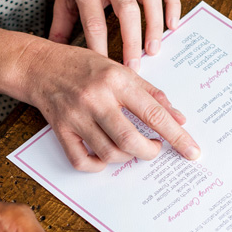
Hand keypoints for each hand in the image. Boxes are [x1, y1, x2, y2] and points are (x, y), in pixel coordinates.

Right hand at [19, 40, 199, 171]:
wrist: (38, 65)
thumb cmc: (83, 66)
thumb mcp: (120, 70)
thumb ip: (150, 94)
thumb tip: (178, 118)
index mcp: (116, 80)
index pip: (154, 113)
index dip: (176, 136)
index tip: (192, 151)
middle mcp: (96, 98)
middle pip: (130, 139)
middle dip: (149, 152)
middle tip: (154, 149)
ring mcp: (76, 116)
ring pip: (108, 153)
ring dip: (126, 157)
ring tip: (130, 147)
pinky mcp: (60, 130)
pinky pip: (82, 161)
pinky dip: (98, 166)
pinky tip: (105, 156)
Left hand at [48, 0, 179, 68]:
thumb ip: (60, 26)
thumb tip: (57, 54)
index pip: (94, 24)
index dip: (101, 49)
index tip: (106, 70)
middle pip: (126, 11)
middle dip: (132, 42)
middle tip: (135, 67)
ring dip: (154, 25)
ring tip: (155, 49)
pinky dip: (173, 4)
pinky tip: (172, 25)